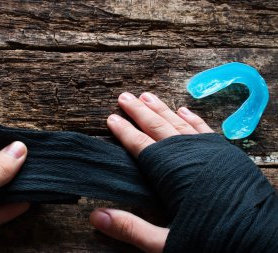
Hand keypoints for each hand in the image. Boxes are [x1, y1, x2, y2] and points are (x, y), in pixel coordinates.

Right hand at [90, 92, 213, 252]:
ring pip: (179, 124)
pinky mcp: (226, 155)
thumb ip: (132, 228)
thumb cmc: (212, 242)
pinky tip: (183, 109)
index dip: (125, 132)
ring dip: (162, 109)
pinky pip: (204, 130)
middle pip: (158, 128)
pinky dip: (192, 119)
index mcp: (171, 176)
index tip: (112, 117)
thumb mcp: (166, 243)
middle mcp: (189, 158)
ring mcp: (209, 154)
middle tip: (124, 97)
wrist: (261, 244)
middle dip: (139, 112)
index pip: (142, 147)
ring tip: (146, 95)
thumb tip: (95, 216)